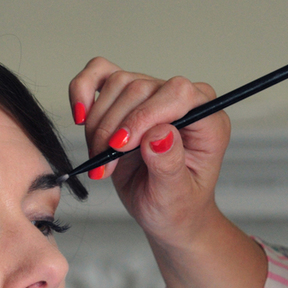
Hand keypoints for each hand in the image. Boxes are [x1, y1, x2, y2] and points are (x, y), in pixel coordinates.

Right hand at [68, 57, 230, 246]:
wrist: (167, 213)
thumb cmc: (177, 206)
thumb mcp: (176, 196)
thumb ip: (170, 165)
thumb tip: (159, 134)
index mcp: (206, 121)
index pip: (178, 94)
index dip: (144, 115)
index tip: (121, 146)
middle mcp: (183, 102)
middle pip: (140, 87)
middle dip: (114, 127)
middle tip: (105, 162)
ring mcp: (154, 96)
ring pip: (117, 84)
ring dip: (98, 123)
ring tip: (101, 157)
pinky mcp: (128, 100)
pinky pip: (101, 74)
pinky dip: (83, 91)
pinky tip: (80, 117)